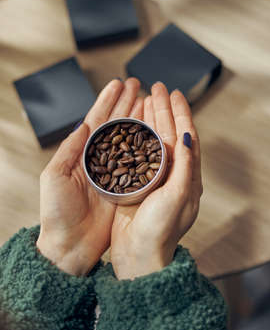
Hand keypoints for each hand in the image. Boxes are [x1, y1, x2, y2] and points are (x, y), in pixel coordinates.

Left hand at [37, 78, 142, 275]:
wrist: (71, 246)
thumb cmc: (57, 213)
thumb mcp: (54, 177)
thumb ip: (69, 150)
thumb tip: (83, 124)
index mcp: (82, 154)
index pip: (97, 120)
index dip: (108, 100)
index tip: (118, 83)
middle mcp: (101, 159)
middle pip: (116, 124)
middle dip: (126, 102)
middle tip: (138, 84)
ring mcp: (115, 172)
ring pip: (130, 138)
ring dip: (138, 118)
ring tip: (148, 100)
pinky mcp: (127, 186)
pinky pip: (139, 161)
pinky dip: (147, 145)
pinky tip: (155, 132)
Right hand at [110, 82, 202, 279]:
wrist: (139, 256)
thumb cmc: (160, 230)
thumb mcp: (177, 197)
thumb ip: (184, 165)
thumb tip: (188, 135)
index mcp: (188, 177)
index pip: (188, 136)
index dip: (182, 113)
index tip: (175, 93)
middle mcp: (173, 174)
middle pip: (170, 133)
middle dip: (164, 109)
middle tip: (156, 88)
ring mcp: (155, 178)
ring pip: (154, 140)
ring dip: (150, 119)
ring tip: (144, 99)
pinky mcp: (138, 183)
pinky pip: (138, 152)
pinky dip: (136, 135)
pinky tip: (129, 125)